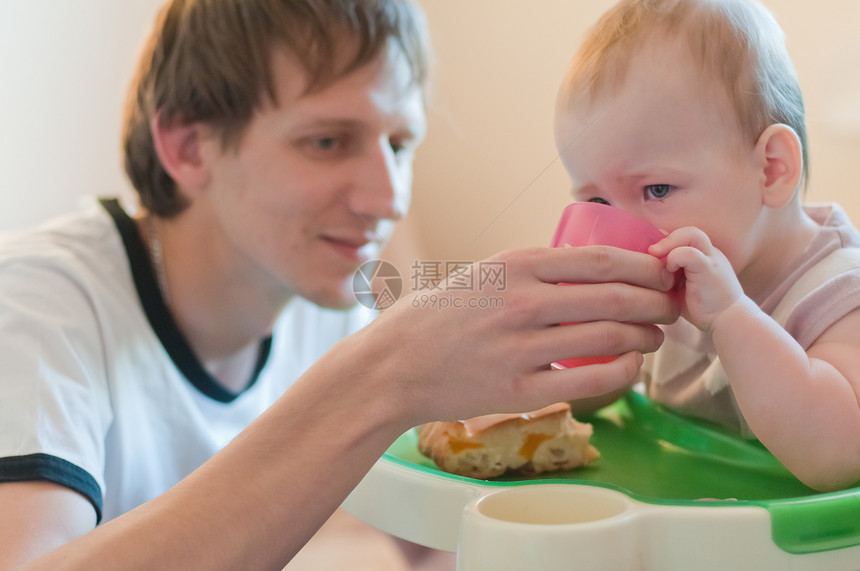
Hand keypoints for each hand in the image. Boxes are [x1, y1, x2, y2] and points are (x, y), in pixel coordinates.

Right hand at [359, 245, 678, 424]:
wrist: (393, 365)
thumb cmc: (437, 315)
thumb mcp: (483, 274)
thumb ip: (532, 271)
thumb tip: (592, 269)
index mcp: (514, 265)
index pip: (600, 260)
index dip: (644, 267)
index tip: (664, 272)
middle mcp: (521, 302)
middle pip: (614, 298)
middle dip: (656, 302)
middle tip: (671, 306)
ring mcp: (520, 348)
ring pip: (607, 338)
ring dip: (644, 337)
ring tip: (655, 337)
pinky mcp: (517, 391)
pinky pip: (587, 381)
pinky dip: (620, 372)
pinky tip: (630, 366)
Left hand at [649, 226, 742, 330]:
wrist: (730, 322)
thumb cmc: (704, 309)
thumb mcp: (681, 289)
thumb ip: (668, 276)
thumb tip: (641, 273)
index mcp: (704, 256)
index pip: (684, 237)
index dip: (666, 242)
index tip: (652, 255)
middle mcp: (710, 254)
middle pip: (689, 231)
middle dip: (667, 238)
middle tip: (651, 252)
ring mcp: (711, 259)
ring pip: (692, 234)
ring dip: (670, 243)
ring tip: (656, 256)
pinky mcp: (709, 269)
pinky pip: (690, 253)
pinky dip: (674, 258)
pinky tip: (669, 272)